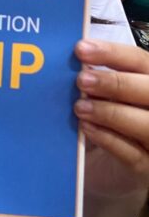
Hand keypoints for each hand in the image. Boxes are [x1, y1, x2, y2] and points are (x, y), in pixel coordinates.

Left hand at [75, 39, 148, 193]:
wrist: (116, 162)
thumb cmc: (111, 115)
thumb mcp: (108, 92)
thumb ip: (98, 76)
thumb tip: (75, 61)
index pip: (139, 60)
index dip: (111, 53)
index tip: (80, 50)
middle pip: (148, 90)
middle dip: (114, 83)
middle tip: (82, 80)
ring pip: (146, 124)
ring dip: (111, 113)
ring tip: (80, 107)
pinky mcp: (148, 167)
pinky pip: (132, 154)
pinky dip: (108, 139)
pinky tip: (86, 128)